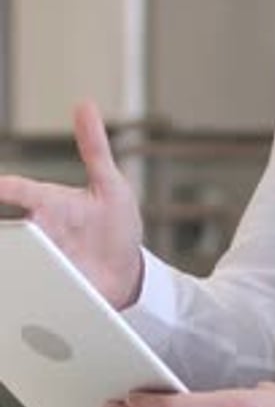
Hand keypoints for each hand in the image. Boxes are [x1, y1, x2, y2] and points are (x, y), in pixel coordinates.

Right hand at [0, 100, 142, 308]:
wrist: (129, 273)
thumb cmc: (115, 223)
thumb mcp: (110, 184)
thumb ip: (94, 147)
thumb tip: (85, 105)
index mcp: (49, 205)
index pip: (18, 191)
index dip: (3, 188)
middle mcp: (39, 233)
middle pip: (7, 230)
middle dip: (3, 236)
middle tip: (8, 235)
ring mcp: (43, 262)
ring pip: (13, 261)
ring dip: (10, 265)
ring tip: (16, 266)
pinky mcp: (49, 290)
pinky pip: (28, 291)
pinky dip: (20, 294)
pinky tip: (16, 301)